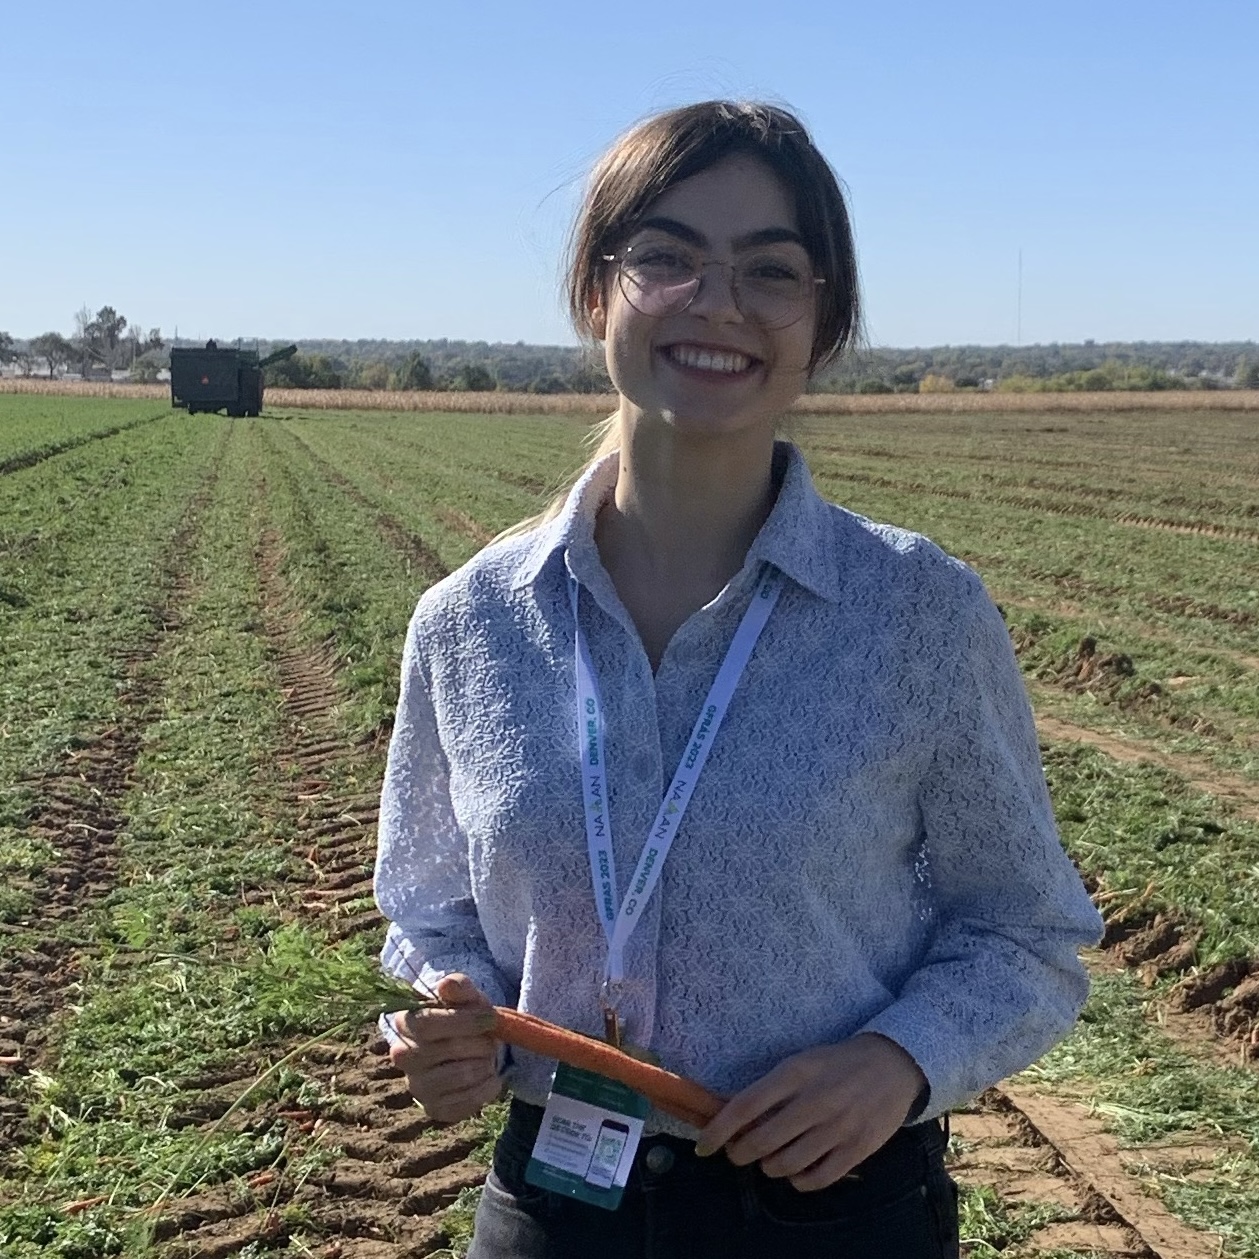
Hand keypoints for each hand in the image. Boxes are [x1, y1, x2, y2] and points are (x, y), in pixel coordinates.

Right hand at [389, 974, 501, 1121]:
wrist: (467, 1045)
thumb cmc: (464, 1015)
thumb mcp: (466, 995)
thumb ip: (459, 987)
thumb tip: (446, 985)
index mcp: (405, 1023)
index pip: (427, 1024)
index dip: (464, 1021)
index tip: (491, 1019)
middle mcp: (403, 1057)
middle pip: (447, 1051)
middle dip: (479, 1044)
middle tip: (491, 1040)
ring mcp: (416, 1085)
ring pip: (459, 1077)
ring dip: (485, 1065)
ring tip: (488, 1057)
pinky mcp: (433, 1108)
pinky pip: (465, 1104)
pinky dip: (487, 1089)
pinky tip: (490, 1077)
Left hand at [693, 1033, 927, 1190]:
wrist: (891, 1065)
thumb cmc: (835, 1063)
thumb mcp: (799, 1063)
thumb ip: (770, 1090)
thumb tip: (733, 1119)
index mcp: (794, 1074)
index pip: (744, 1107)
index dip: (718, 1131)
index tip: (703, 1146)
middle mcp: (813, 1102)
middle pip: (760, 1142)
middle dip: (740, 1153)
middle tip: (738, 1152)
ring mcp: (836, 1128)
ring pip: (785, 1166)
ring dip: (768, 1167)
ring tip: (770, 1158)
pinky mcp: (857, 1150)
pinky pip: (816, 1179)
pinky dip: (798, 1181)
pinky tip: (796, 1170)